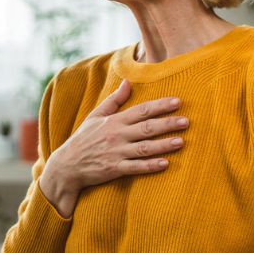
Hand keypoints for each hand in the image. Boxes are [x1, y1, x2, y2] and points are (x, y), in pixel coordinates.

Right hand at [46, 79, 188, 198]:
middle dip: (167, 124)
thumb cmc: (83, 139)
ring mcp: (116, 153)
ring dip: (163, 144)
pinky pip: (135, 167)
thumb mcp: (95, 116)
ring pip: (144, 148)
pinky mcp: (114, 169)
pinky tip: (165, 163)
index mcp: (114, 121)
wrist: (66, 165)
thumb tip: (128, 83)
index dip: (160, 105)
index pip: (141, 110)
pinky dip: (150, 166)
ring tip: (181, 141)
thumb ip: (114, 100)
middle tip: (187, 121)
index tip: (178, 102)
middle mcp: (117, 135)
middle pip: (147, 128)